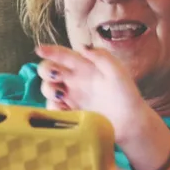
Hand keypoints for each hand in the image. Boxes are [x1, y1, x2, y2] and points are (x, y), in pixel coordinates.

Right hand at [36, 44, 154, 145]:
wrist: (130, 122)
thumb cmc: (126, 94)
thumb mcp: (117, 71)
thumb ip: (102, 56)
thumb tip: (82, 47)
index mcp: (84, 66)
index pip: (64, 55)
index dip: (51, 51)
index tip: (39, 50)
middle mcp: (73, 80)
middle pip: (49, 70)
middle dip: (45, 71)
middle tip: (55, 77)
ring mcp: (70, 97)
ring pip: (48, 89)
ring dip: (48, 90)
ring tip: (59, 96)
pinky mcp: (69, 113)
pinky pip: (53, 109)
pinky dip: (52, 108)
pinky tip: (63, 110)